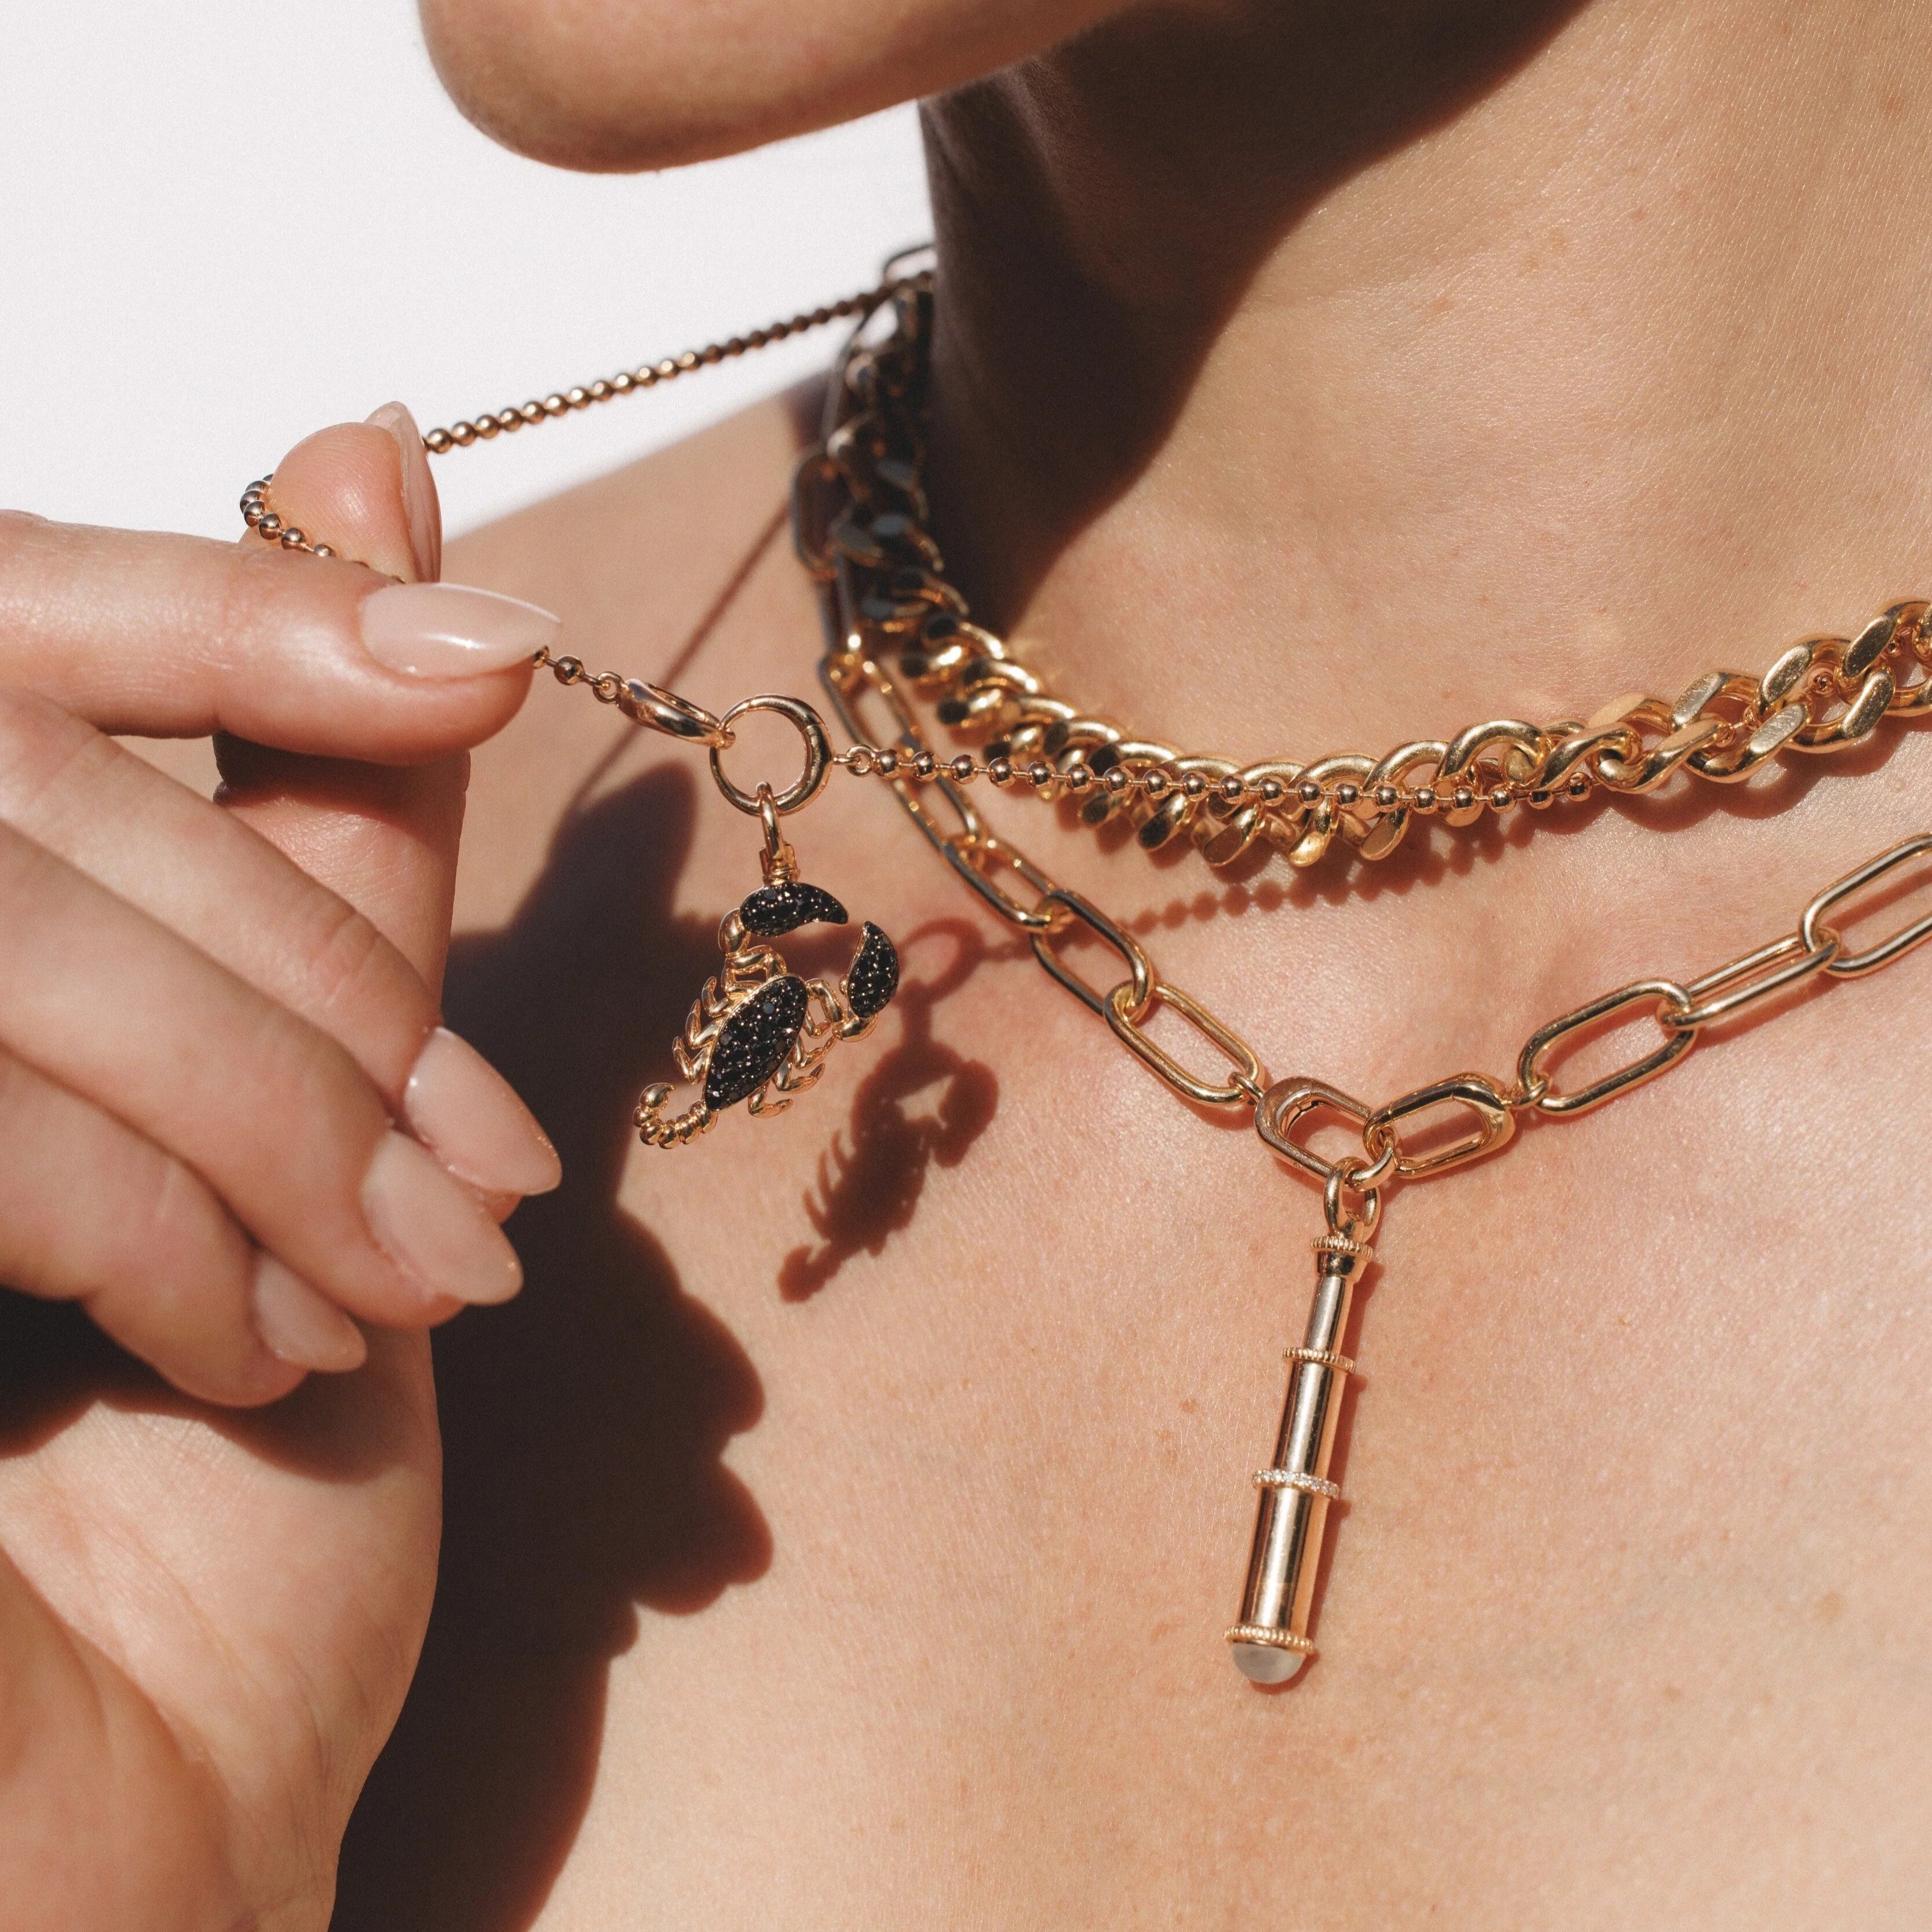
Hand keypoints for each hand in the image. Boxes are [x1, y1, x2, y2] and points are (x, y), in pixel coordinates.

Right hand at [0, 414, 560, 1403]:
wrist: (112, 1822)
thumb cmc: (214, 1495)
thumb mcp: (308, 1104)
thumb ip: (320, 819)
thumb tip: (369, 475)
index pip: (14, 633)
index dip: (247, 617)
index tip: (482, 644)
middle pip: (32, 795)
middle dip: (320, 987)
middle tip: (486, 1173)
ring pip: (18, 934)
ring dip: (274, 1117)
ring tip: (409, 1287)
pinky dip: (151, 1218)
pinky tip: (249, 1355)